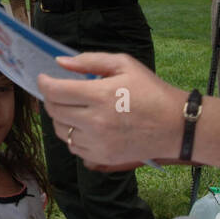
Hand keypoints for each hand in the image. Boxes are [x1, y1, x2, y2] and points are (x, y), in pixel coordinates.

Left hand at [37, 52, 185, 166]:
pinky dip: (72, 134)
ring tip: (72, 107)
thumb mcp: (125, 65)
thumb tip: (60, 63)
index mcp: (100, 96)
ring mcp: (97, 143)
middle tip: (57, 91)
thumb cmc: (151, 92)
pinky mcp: (101, 157)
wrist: (175, 127)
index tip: (44, 78)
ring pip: (60, 131)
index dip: (44, 83)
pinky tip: (83, 124)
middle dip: (50, 98)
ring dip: (59, 117)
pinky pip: (73, 146)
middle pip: (54, 111)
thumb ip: (90, 61)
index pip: (56, 91)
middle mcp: (95, 122)